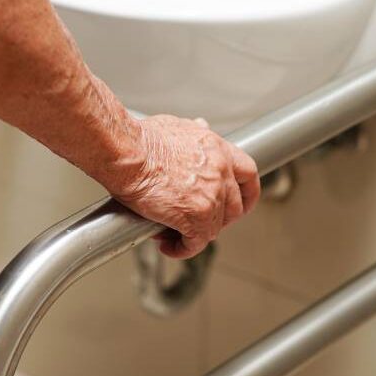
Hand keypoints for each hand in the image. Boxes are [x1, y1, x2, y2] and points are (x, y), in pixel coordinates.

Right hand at [111, 115, 260, 258]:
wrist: (127, 151)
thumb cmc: (142, 139)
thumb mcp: (177, 126)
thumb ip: (194, 132)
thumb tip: (200, 128)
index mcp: (218, 149)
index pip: (248, 174)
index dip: (246, 193)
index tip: (241, 202)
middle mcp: (220, 171)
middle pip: (234, 207)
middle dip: (217, 219)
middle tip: (197, 222)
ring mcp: (211, 195)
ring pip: (214, 227)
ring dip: (195, 235)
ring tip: (173, 234)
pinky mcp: (195, 216)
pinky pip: (195, 242)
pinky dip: (182, 248)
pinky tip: (168, 245)